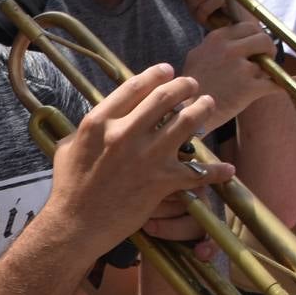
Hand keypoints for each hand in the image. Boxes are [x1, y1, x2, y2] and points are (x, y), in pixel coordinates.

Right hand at [50, 63, 232, 243]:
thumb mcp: (68, 147)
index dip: (155, 75)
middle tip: (192, 84)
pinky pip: (196, 172)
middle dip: (184, 86)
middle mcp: (124, 134)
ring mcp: (145, 157)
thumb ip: (88, 128)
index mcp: (99, 123)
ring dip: (201, 110)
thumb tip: (102, 118)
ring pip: (185, 123)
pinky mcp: (161, 181)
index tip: (167, 70)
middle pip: (164, 98)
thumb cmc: (68, 187)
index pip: (133, 87)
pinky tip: (227, 169)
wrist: (76, 224)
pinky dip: (215, 171)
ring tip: (207, 105)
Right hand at [180, 21, 279, 128]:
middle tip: (263, 61)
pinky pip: (279, 82)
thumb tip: (233, 38)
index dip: (255, 37)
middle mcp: (229, 49)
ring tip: (262, 76)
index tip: (255, 48)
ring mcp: (241, 68)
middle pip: (262, 38)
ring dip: (270, 66)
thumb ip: (216, 44)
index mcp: (216, 39)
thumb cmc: (189, 88)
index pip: (247, 27)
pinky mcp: (250, 88)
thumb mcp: (197, 56)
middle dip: (267, 49)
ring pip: (269, 58)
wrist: (183, 114)